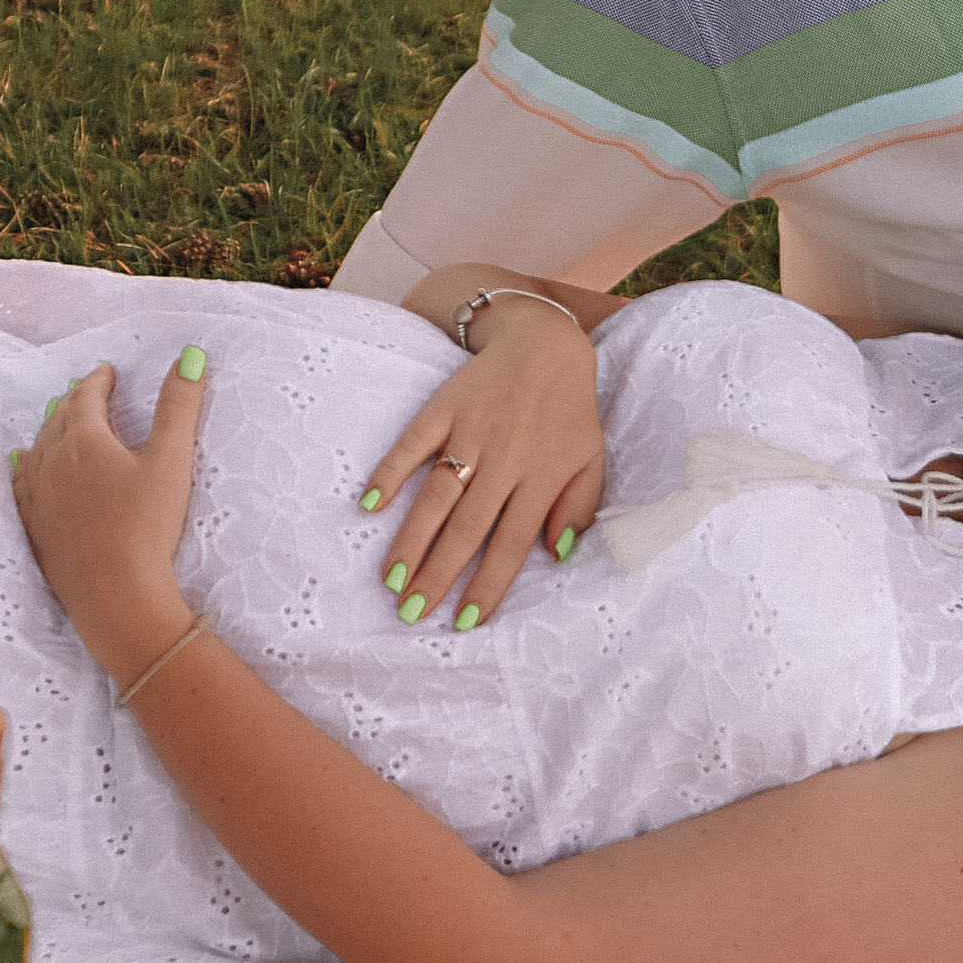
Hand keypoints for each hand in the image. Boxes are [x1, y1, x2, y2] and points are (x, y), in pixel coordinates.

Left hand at [13, 355, 206, 683]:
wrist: (115, 597)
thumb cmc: (146, 526)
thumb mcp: (171, 460)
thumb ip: (179, 405)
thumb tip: (189, 356)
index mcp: (84, 441)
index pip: (86, 397)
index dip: (98, 381)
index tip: (108, 372)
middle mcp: (51, 463)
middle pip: (59, 419)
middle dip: (75, 401)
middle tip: (89, 392)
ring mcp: (37, 499)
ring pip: (37, 450)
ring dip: (51, 430)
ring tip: (60, 420)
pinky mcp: (34, 530)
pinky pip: (22, 485)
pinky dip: (27, 467)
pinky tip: (27, 467)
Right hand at [364, 307, 605, 629]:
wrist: (544, 341)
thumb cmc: (570, 409)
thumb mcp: (591, 458)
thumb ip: (579, 506)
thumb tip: (556, 554)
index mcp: (541, 477)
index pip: (511, 543)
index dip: (487, 585)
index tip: (465, 621)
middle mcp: (504, 459)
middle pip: (467, 528)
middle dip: (438, 574)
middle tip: (412, 612)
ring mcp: (470, 432)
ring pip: (437, 495)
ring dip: (412, 539)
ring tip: (391, 579)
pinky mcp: (444, 407)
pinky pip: (412, 444)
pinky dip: (390, 472)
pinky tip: (370, 504)